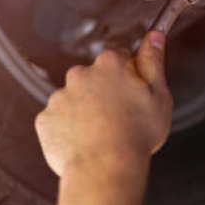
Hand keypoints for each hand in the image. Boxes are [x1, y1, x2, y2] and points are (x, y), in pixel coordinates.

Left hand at [34, 30, 173, 176]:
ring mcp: (60, 96)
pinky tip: (85, 144)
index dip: (129, 77)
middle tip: (121, 118)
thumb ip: (154, 62)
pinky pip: (58, 121)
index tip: (134, 93)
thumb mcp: (159, 95)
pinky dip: (69, 130)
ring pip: (75, 100)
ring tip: (102, 136)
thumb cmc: (137, 135)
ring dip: (85, 112)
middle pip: (94, 78)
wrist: (105, 167)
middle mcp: (80, 74)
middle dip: (105, 93)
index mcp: (110, 64)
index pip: (119, 58)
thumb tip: (155, 37)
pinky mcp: (45, 119)